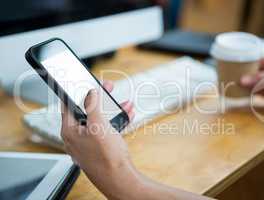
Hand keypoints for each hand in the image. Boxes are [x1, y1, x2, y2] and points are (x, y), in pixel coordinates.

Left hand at [61, 81, 139, 199]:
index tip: (86, 81)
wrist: (120, 179)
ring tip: (124, 103)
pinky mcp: (100, 147)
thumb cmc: (106, 157)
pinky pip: (107, 128)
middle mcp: (77, 136)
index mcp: (70, 130)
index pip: (68, 103)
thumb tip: (90, 92)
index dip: (78, 90)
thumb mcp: (98, 125)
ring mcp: (89, 142)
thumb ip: (92, 105)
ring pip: (99, 119)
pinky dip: (116, 120)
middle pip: (86, 110)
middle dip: (100, 98)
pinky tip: (127, 114)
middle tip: (109, 88)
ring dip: (112, 109)